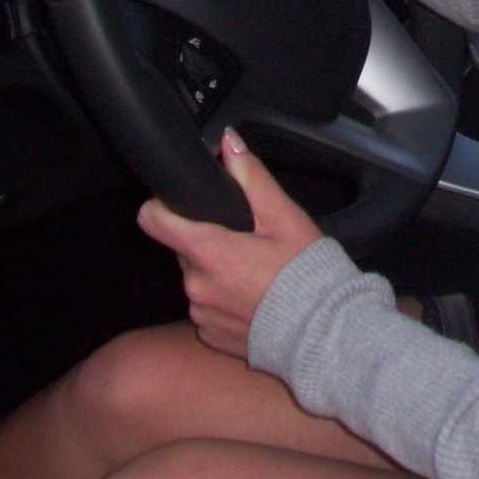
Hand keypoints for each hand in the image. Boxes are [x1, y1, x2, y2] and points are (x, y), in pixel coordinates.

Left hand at [137, 129, 322, 357]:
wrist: (325, 332)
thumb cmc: (307, 274)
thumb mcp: (284, 217)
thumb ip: (250, 176)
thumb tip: (229, 143)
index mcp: (209, 252)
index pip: (153, 220)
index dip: (162, 207)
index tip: (179, 205)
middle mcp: (196, 286)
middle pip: (183, 249)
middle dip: (206, 242)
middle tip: (245, 243)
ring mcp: (201, 314)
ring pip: (197, 279)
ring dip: (216, 273)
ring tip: (254, 274)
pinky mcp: (210, 335)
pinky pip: (207, 308)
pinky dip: (224, 301)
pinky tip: (254, 299)